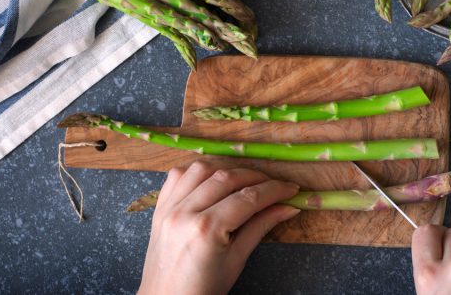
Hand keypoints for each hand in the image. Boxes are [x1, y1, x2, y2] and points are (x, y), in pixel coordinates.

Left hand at [138, 162, 300, 294]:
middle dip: (255, 177)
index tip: (291, 188)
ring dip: (227, 168)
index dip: (274, 190)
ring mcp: (168, 207)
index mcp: (206, 230)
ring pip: (201, 168)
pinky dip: (198, 171)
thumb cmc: (203, 289)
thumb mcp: (237, 260)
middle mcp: (184, 212)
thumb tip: (288, 207)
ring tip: (246, 179)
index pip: (247, 198)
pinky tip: (213, 178)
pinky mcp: (159, 206)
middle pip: (226, 178)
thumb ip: (260, 227)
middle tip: (274, 184)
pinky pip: (178, 175)